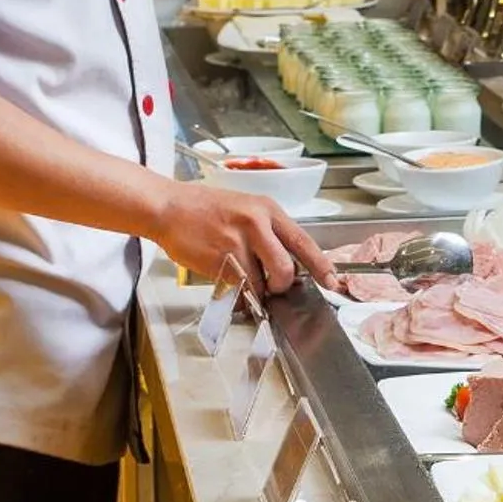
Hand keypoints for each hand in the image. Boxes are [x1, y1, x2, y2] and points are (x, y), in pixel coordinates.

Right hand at [154, 181, 340, 294]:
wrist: (169, 208)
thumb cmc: (205, 209)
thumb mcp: (246, 209)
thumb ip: (269, 232)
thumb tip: (289, 263)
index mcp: (268, 209)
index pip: (304, 241)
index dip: (321, 265)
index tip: (333, 281)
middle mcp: (256, 224)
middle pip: (285, 269)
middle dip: (281, 286)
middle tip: (272, 286)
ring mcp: (236, 243)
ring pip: (261, 283)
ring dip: (256, 290)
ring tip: (242, 276)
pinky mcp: (218, 260)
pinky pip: (239, 288)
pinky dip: (238, 293)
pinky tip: (228, 280)